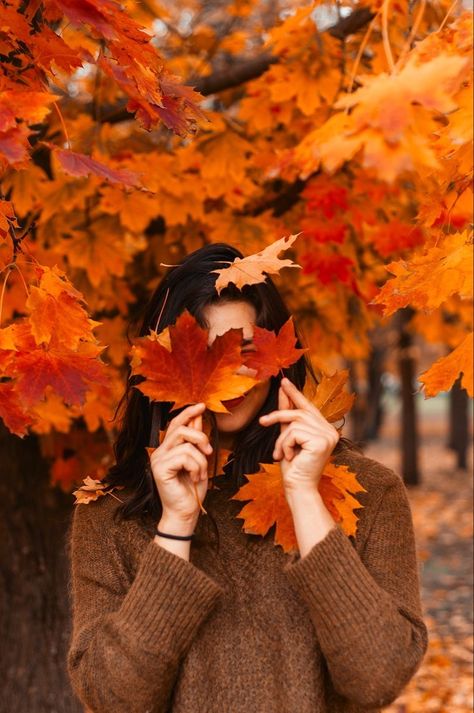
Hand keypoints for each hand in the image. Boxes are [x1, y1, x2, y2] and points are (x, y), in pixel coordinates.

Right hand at [150, 402, 211, 521]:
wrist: (186, 512)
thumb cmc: (192, 489)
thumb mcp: (199, 460)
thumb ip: (196, 441)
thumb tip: (198, 418)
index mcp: (167, 449)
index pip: (175, 424)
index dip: (188, 413)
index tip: (202, 405)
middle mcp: (159, 452)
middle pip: (180, 429)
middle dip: (200, 437)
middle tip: (209, 452)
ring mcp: (158, 460)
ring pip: (186, 444)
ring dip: (201, 460)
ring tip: (200, 473)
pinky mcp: (160, 469)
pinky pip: (185, 457)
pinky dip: (196, 467)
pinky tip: (195, 478)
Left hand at [259, 377, 339, 493]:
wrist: (298, 488)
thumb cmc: (293, 467)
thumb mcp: (288, 437)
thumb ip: (288, 416)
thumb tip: (284, 392)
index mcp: (326, 429)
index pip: (309, 407)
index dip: (295, 393)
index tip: (284, 381)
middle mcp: (331, 431)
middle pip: (300, 412)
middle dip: (278, 415)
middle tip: (262, 422)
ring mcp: (328, 435)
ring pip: (294, 422)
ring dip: (281, 439)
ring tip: (280, 454)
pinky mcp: (321, 441)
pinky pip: (294, 432)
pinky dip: (285, 444)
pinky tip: (289, 458)